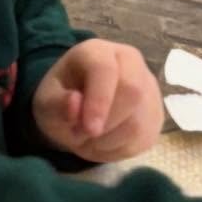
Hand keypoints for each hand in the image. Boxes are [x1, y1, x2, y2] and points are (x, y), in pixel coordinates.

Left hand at [32, 40, 164, 162]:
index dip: (98, 101)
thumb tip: (75, 104)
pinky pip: (142, 138)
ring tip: (88, 138)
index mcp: (98, 52)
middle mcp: (130, 63)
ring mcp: (148, 88)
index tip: (88, 129)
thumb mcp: (46, 102)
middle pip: (132, 92)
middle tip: (83, 135)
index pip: (105, 70)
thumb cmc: (61, 100)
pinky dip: (117, 149)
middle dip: (105, 123)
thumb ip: (56, 103)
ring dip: (107, 140)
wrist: (78, 110)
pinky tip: (103, 142)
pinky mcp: (155, 115)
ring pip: (138, 122)